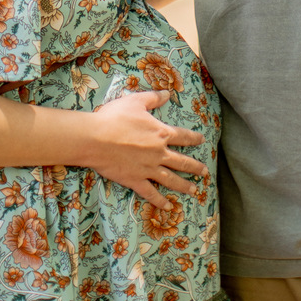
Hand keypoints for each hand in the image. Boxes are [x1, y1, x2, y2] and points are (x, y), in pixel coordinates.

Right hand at [78, 90, 206, 207]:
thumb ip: (153, 98)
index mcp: (160, 133)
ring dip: (183, 185)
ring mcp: (148, 168)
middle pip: (181, 161)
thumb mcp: (136, 102)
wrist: (96, 139)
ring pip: (171, 179)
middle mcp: (159, 153)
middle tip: (204, 172)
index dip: (193, 138)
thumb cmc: (115, 117)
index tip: (202, 141)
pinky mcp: (135, 180)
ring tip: (194, 190)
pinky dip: (160, 201)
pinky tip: (168, 207)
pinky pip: (151, 193)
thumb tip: (167, 93)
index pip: (182, 137)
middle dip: (194, 167)